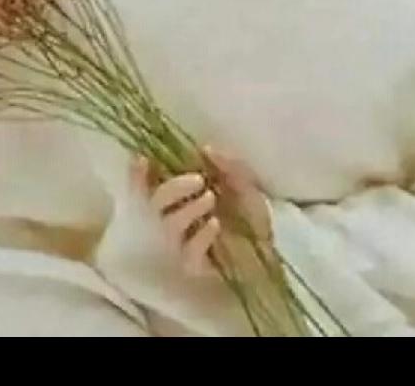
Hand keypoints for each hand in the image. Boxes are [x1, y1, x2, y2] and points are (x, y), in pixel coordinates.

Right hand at [130, 146, 272, 276]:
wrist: (274, 249)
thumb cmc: (252, 214)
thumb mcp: (245, 183)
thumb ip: (228, 165)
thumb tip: (206, 148)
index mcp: (183, 196)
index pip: (151, 185)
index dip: (140, 174)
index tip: (142, 159)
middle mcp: (176, 218)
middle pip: (156, 203)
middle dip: (173, 188)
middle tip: (197, 180)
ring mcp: (182, 243)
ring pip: (169, 226)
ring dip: (188, 209)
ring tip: (210, 198)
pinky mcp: (194, 265)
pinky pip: (188, 253)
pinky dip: (200, 236)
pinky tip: (214, 224)